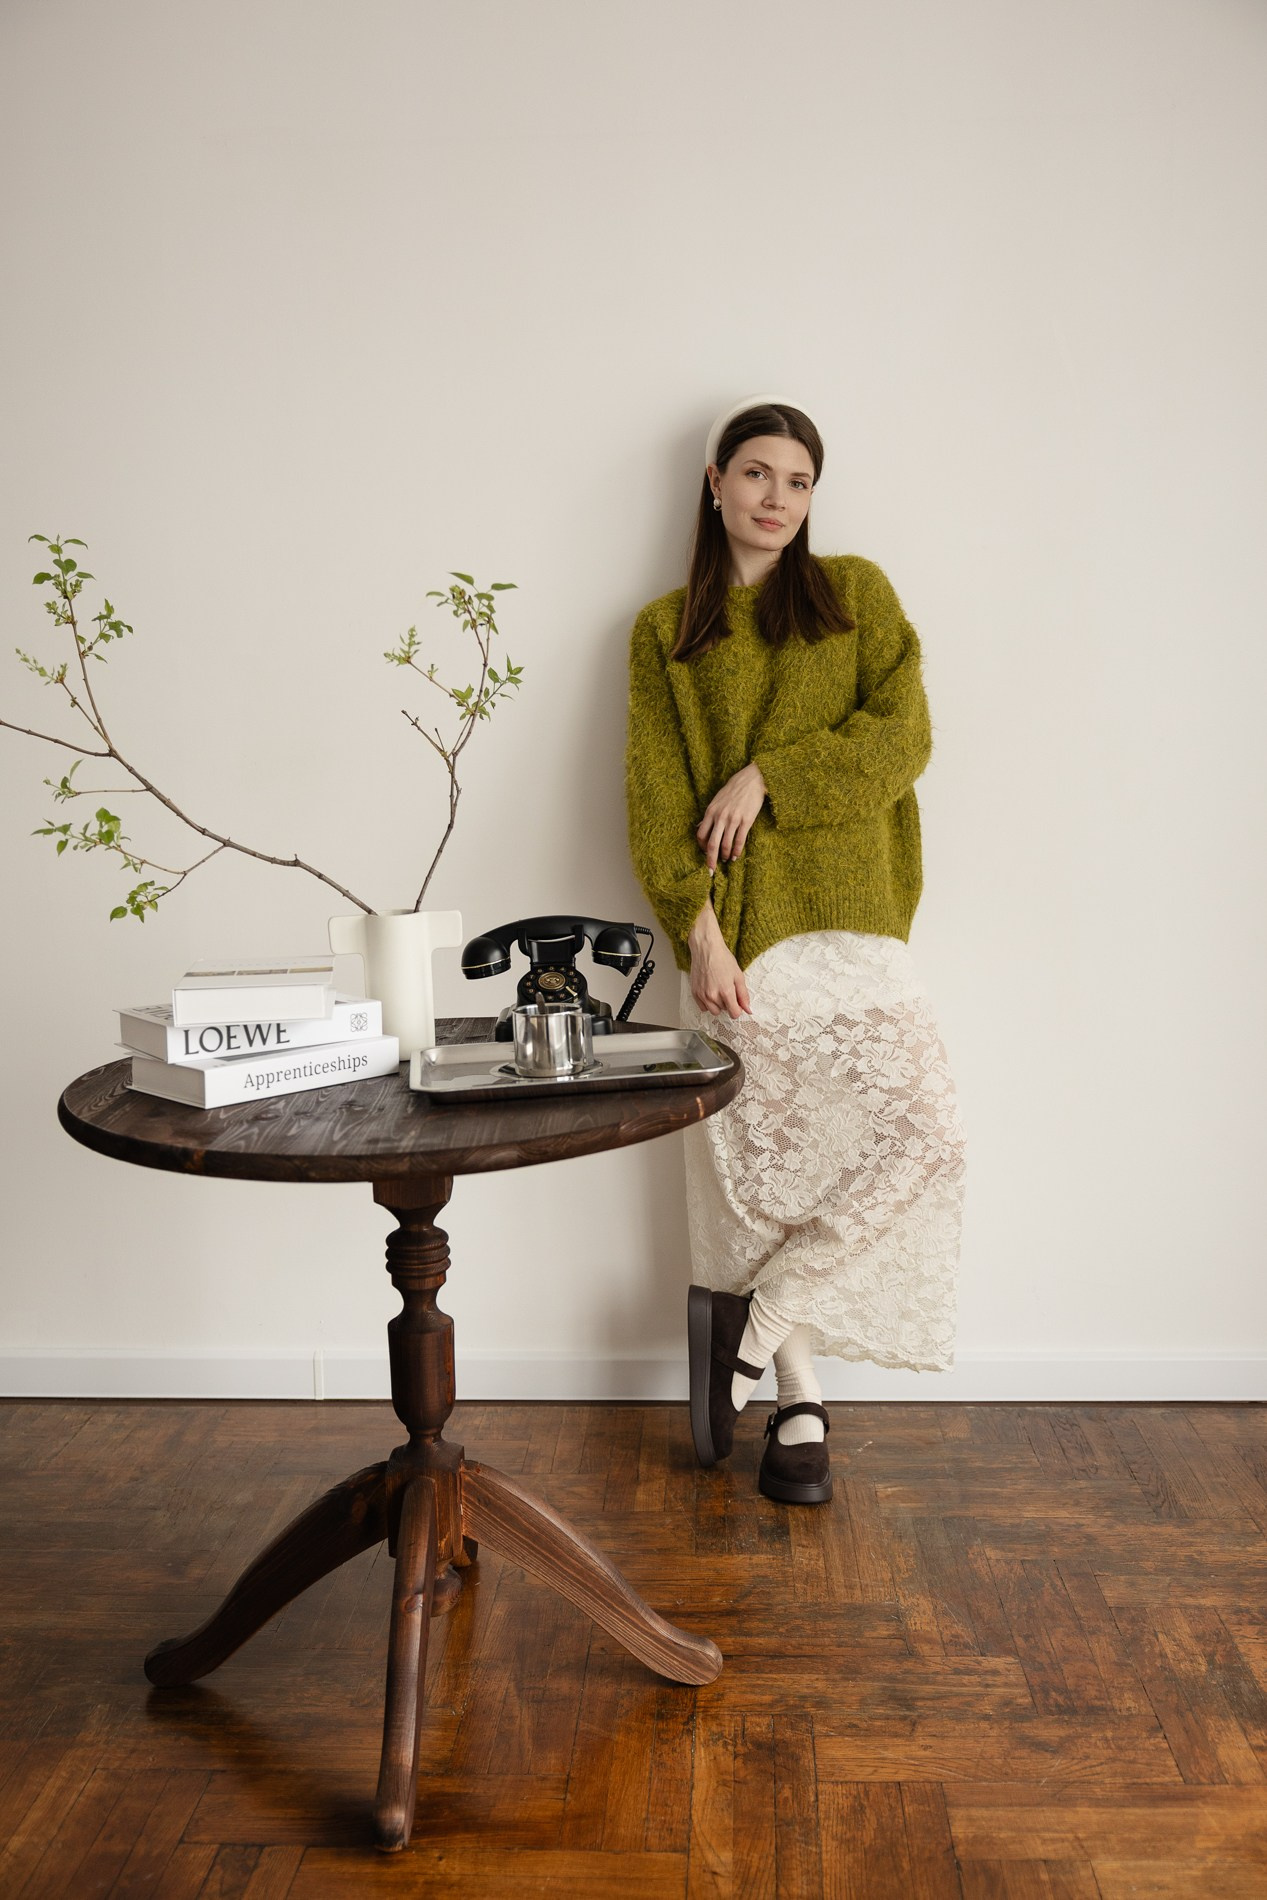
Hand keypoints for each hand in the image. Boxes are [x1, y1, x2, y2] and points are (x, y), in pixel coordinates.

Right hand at [688, 900, 751, 1018]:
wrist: (706, 949)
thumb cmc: (722, 959)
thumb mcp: (738, 976)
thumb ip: (743, 995)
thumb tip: (748, 1009)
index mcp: (726, 992)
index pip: (734, 1013)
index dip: (738, 1009)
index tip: (737, 1003)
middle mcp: (713, 996)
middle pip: (724, 1011)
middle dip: (727, 1004)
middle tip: (727, 989)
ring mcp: (702, 995)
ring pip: (713, 1011)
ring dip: (717, 1005)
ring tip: (718, 991)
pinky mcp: (694, 992)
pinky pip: (703, 1007)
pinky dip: (707, 1003)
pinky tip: (710, 991)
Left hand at [695, 763, 766, 870]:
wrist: (751, 780)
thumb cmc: (733, 790)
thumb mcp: (716, 800)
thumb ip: (709, 815)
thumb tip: (700, 827)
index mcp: (710, 812)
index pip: (701, 835)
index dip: (702, 848)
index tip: (705, 854)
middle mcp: (720, 817)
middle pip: (711, 844)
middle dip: (710, 860)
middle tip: (710, 871)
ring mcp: (733, 819)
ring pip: (725, 844)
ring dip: (725, 855)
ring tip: (726, 860)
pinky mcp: (746, 821)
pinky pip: (739, 841)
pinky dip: (737, 851)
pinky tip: (736, 856)